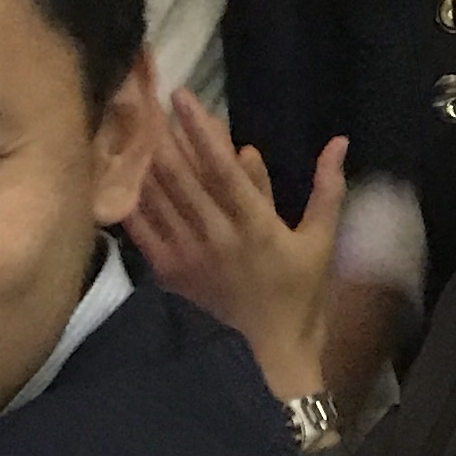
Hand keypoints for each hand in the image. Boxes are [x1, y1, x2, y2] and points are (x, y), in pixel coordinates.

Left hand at [124, 91, 342, 406]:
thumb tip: (338, 142)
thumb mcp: (320, 242)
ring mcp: (188, 257)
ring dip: (143, 157)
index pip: (221, 168)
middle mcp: (217, 238)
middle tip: (144, 95)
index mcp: (256, 227)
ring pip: (158, 198)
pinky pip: (143, 230)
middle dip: (162, 132)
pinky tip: (117, 172)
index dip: (201, 130)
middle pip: (181, 176)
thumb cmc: (299, 299)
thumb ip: (327, 189)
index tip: (182, 96)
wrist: (268, 360)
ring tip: (130, 121)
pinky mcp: (169, 274)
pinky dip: (130, 199)